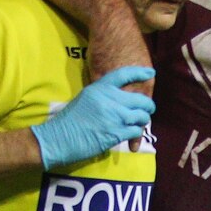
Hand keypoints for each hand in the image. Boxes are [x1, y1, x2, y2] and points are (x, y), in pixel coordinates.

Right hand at [31, 66, 154, 167]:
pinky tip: (131, 135)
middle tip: (148, 109)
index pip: (124, 75)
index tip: (151, 73)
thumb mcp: (85, 99)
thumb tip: (116, 99)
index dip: (140, 73)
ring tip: (141, 122)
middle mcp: (110, 99)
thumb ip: (102, 96)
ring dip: (143, 120)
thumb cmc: (69, 120)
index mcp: (100, 88)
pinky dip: (136, 133)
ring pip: (142, 116)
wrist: (60, 138)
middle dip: (147, 105)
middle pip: (140, 99)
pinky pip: (136, 131)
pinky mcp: (116, 133)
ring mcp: (115, 116)